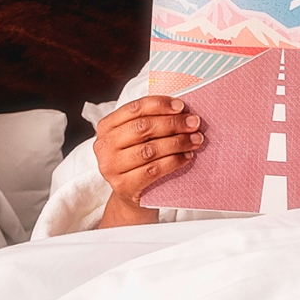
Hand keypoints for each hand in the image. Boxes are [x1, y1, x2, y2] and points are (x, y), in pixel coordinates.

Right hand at [92, 95, 203, 228]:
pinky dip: (173, 161)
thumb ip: (151, 121)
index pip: (134, 109)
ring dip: (177, 142)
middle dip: (173, 124)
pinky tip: (186, 157)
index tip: (181, 107)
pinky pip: (153, 170)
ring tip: (195, 140)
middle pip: (143, 128)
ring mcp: (111, 167)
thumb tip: (182, 111)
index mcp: (106, 126)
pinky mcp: (123, 185)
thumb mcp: (137, 137)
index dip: (159, 105)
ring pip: (150, 149)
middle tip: (194, 123)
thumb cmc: (137, 159)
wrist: (130, 194)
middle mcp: (104, 146)